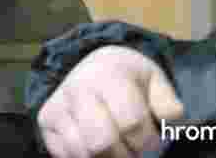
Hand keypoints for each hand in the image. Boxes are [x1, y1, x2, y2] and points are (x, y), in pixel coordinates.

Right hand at [37, 46, 183, 157]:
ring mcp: (58, 105)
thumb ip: (167, 103)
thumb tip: (170, 121)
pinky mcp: (45, 121)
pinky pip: (66, 156)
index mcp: (108, 74)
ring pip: (84, 153)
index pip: (131, 123)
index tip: (151, 138)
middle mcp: (77, 88)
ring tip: (116, 146)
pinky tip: (97, 146)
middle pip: (101, 142)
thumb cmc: (128, 80)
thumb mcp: (154, 81)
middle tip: (133, 149)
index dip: (148, 140)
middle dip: (125, 154)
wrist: (94, 67)